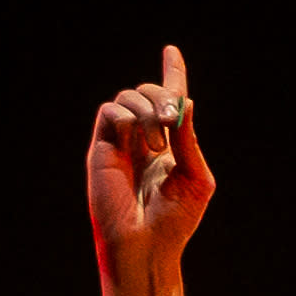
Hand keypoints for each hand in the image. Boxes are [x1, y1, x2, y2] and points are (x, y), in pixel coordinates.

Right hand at [86, 43, 213, 291]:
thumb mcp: (195, 177)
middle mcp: (143, 139)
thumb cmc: (175, 220)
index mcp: (170, 145)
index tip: (171, 51)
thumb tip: (185, 102)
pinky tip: (140, 140)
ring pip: (127, 97)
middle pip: (148, 93)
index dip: (171, 75)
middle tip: (172, 118)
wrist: (146, 244)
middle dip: (163, 95)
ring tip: (158, 144)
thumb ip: (189, 140)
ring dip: (147, 109)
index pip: (169, 102)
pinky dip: (127, 115)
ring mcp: (120, 142)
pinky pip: (109, 111)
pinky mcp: (100, 147)